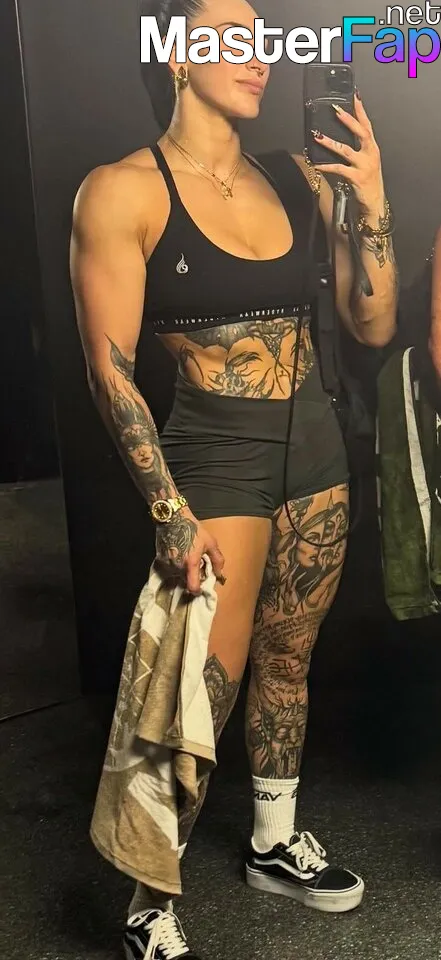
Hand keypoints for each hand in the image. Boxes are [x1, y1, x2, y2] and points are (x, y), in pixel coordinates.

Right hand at [155, 508, 224, 595]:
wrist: (174, 518)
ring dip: (182, 570)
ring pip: (176, 574)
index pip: (192, 587)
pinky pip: (169, 568)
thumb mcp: (211, 543)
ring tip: (186, 556)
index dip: (197, 591)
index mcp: (191, 563)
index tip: (199, 590)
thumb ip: (217, 561)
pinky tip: (178, 553)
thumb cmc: (194, 530)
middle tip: (195, 564)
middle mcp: (177, 566)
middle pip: (185, 580)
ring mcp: (167, 563)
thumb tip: (219, 575)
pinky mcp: (160, 559)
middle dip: (191, 575)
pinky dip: (174, 564)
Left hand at [313, 90, 384, 216]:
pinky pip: (338, 169)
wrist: (374, 202)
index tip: (355, 96)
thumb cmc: (368, 182)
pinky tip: (316, 164)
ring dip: (330, 142)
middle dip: (348, 120)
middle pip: (360, 133)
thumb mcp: (366, 163)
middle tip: (336, 110)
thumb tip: (339, 139)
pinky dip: (326, 166)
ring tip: (317, 136)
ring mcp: (364, 166)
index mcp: (372, 149)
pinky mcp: (356, 178)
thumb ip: (357, 150)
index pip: (367, 126)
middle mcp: (370, 154)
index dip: (361, 111)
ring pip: (345, 150)